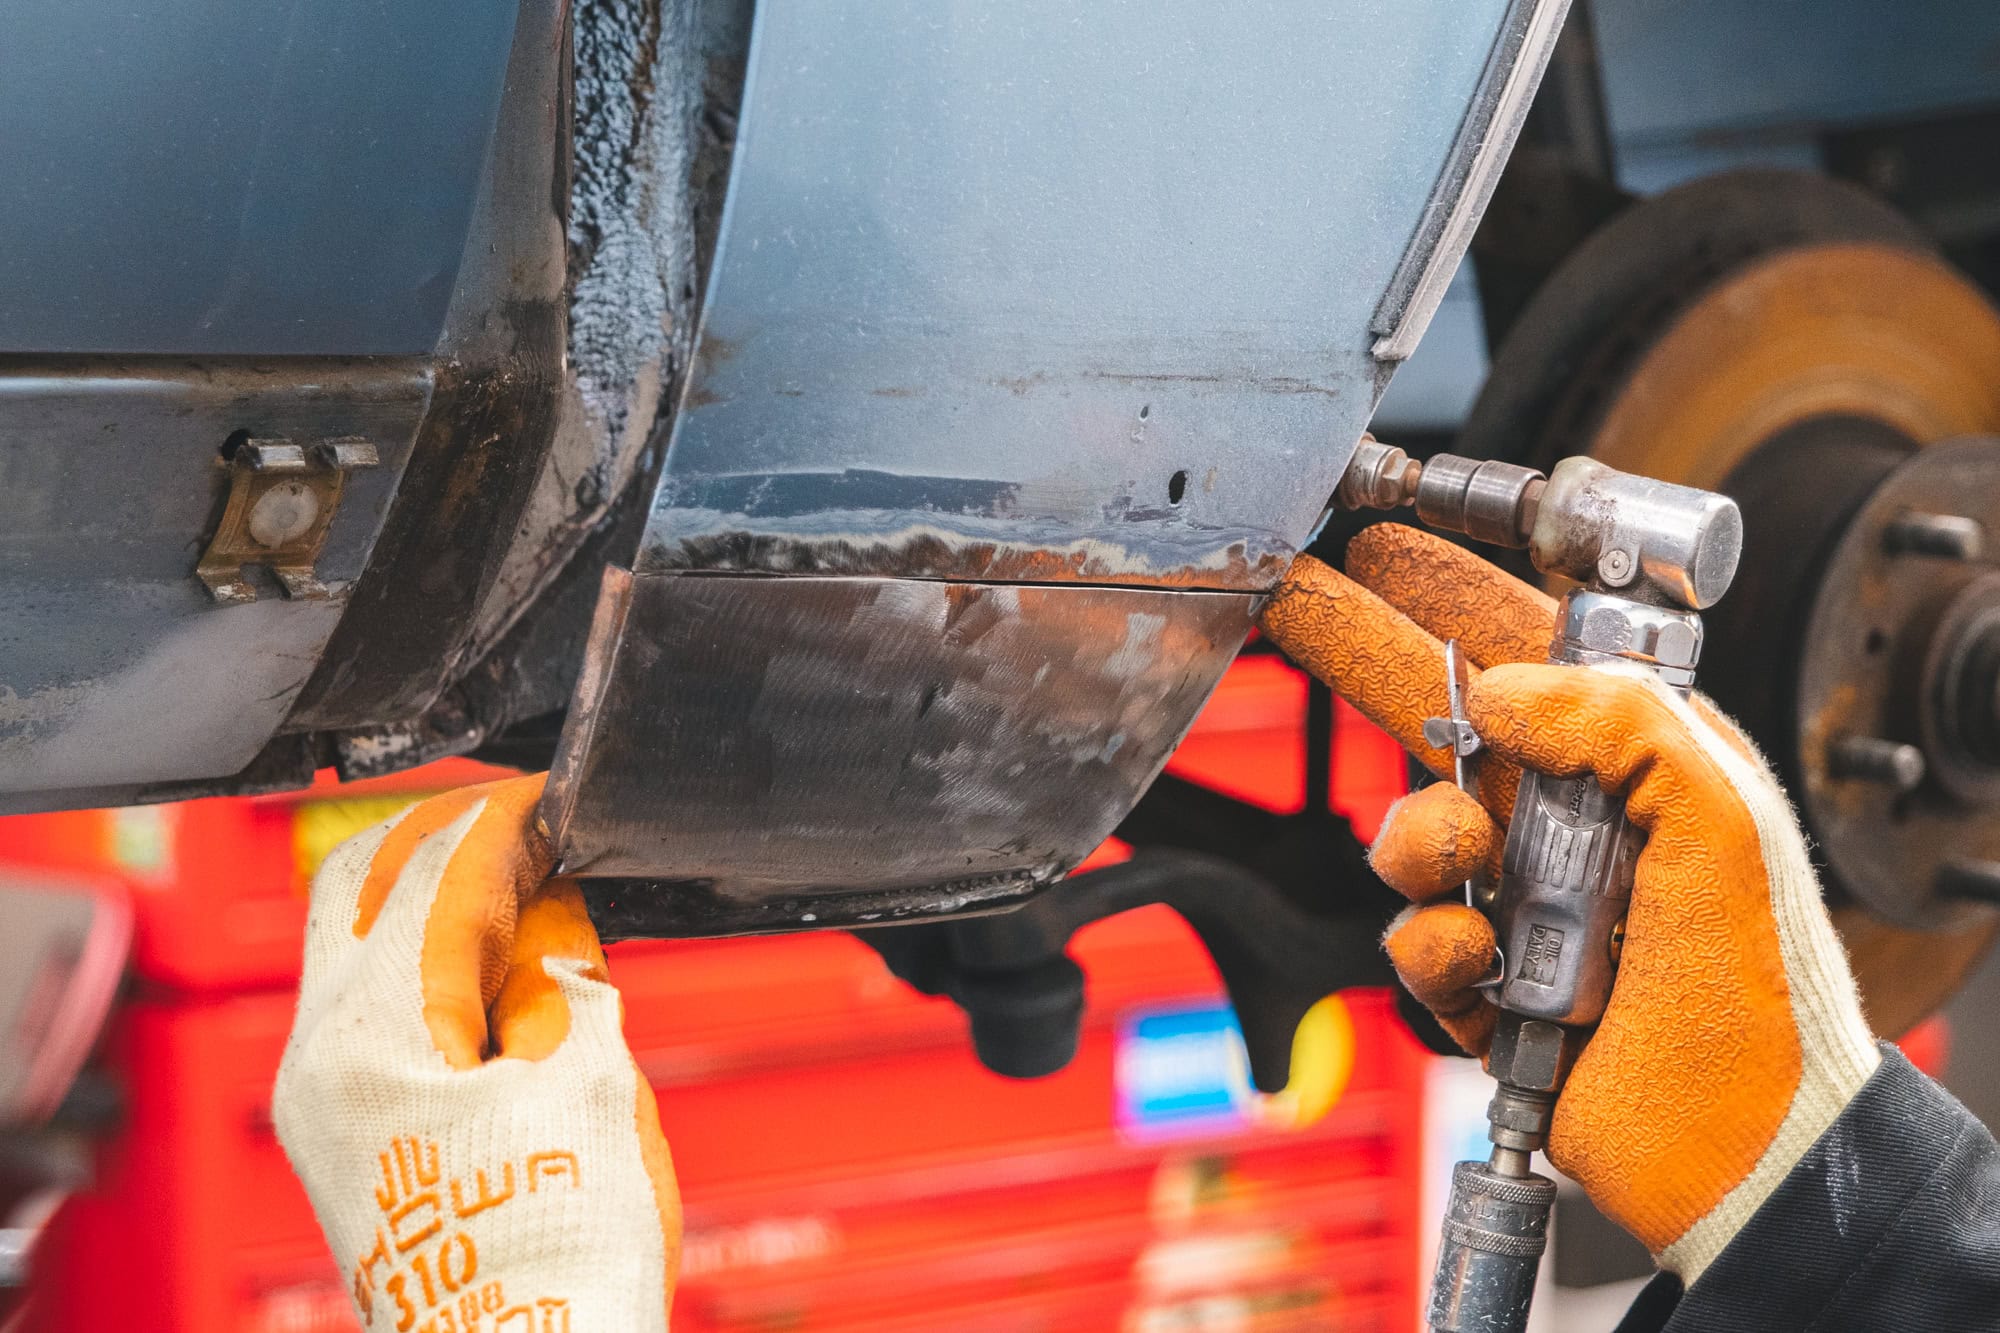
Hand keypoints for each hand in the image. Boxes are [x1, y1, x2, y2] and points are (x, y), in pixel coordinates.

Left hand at [274, 774, 679, 1330]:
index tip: (562, 798)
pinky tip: (505, 978)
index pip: (437, 871)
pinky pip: (369, 1004)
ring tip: (539, 906)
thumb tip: (547, 902)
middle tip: (535, 828)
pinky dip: (430, 964)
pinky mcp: (339, 1130)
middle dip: (447, 837)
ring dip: (440, 900)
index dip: (510, 817)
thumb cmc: (554, 1255)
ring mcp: (318, 1095)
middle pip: (358, 883)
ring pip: (357, 940)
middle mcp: (319, 1055)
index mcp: (374, 1032)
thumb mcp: (587, 1078)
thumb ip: (561, 968)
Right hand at [1259, 527, 1879, 1282]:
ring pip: (1414, 832)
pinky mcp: (1485, 983)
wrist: (1743, 1152)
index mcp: (1640, 768)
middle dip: (1376, 660)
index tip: (1392, 549)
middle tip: (1306, 606)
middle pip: (1448, 721)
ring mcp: (1526, 904)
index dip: (1460, 596)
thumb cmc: (1760, 992)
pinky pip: (1413, 935)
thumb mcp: (1722, 819)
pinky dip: (1434, 945)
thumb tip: (1500, 691)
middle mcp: (1576, 826)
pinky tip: (1478, 964)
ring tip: (1461, 865)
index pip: (1535, 654)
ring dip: (1418, 839)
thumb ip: (1621, 722)